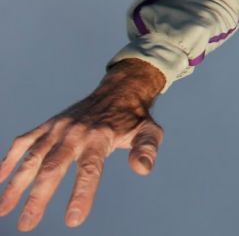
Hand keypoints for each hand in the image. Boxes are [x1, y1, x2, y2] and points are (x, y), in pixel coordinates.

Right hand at [0, 59, 164, 231]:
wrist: (119, 91)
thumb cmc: (134, 118)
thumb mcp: (149, 131)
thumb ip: (147, 149)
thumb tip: (143, 169)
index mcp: (99, 137)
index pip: (89, 169)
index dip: (81, 194)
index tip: (73, 220)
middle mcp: (74, 133)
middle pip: (53, 167)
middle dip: (38, 197)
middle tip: (27, 224)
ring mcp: (57, 129)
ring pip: (32, 157)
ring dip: (16, 184)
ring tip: (3, 210)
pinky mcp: (47, 126)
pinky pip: (23, 142)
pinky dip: (8, 160)